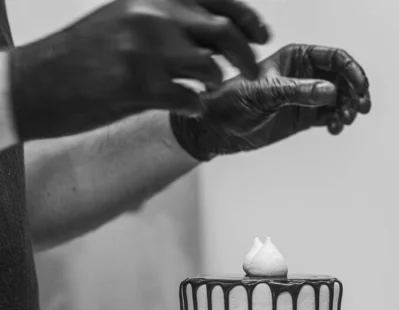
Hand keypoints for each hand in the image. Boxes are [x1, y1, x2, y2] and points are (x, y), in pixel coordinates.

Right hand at [9, 0, 269, 140]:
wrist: (38, 82)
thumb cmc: (82, 55)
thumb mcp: (124, 19)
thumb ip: (166, 22)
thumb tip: (208, 37)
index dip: (247, 17)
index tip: (263, 35)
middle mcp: (151, 15)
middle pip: (223, 31)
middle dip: (247, 55)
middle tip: (253, 71)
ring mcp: (146, 51)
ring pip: (210, 67)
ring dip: (217, 84)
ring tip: (207, 90)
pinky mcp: (138, 86)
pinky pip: (188, 99)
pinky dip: (195, 106)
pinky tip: (188, 107)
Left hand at [170, 44, 370, 160]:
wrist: (219, 127)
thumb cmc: (233, 100)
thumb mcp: (265, 93)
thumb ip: (298, 91)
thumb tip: (330, 91)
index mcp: (296, 56)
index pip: (334, 57)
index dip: (352, 71)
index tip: (360, 88)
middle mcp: (304, 74)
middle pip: (343, 78)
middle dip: (355, 92)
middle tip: (358, 109)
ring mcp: (305, 96)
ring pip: (340, 99)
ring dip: (347, 109)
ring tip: (342, 121)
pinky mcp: (303, 116)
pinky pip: (329, 116)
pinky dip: (337, 122)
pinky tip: (334, 129)